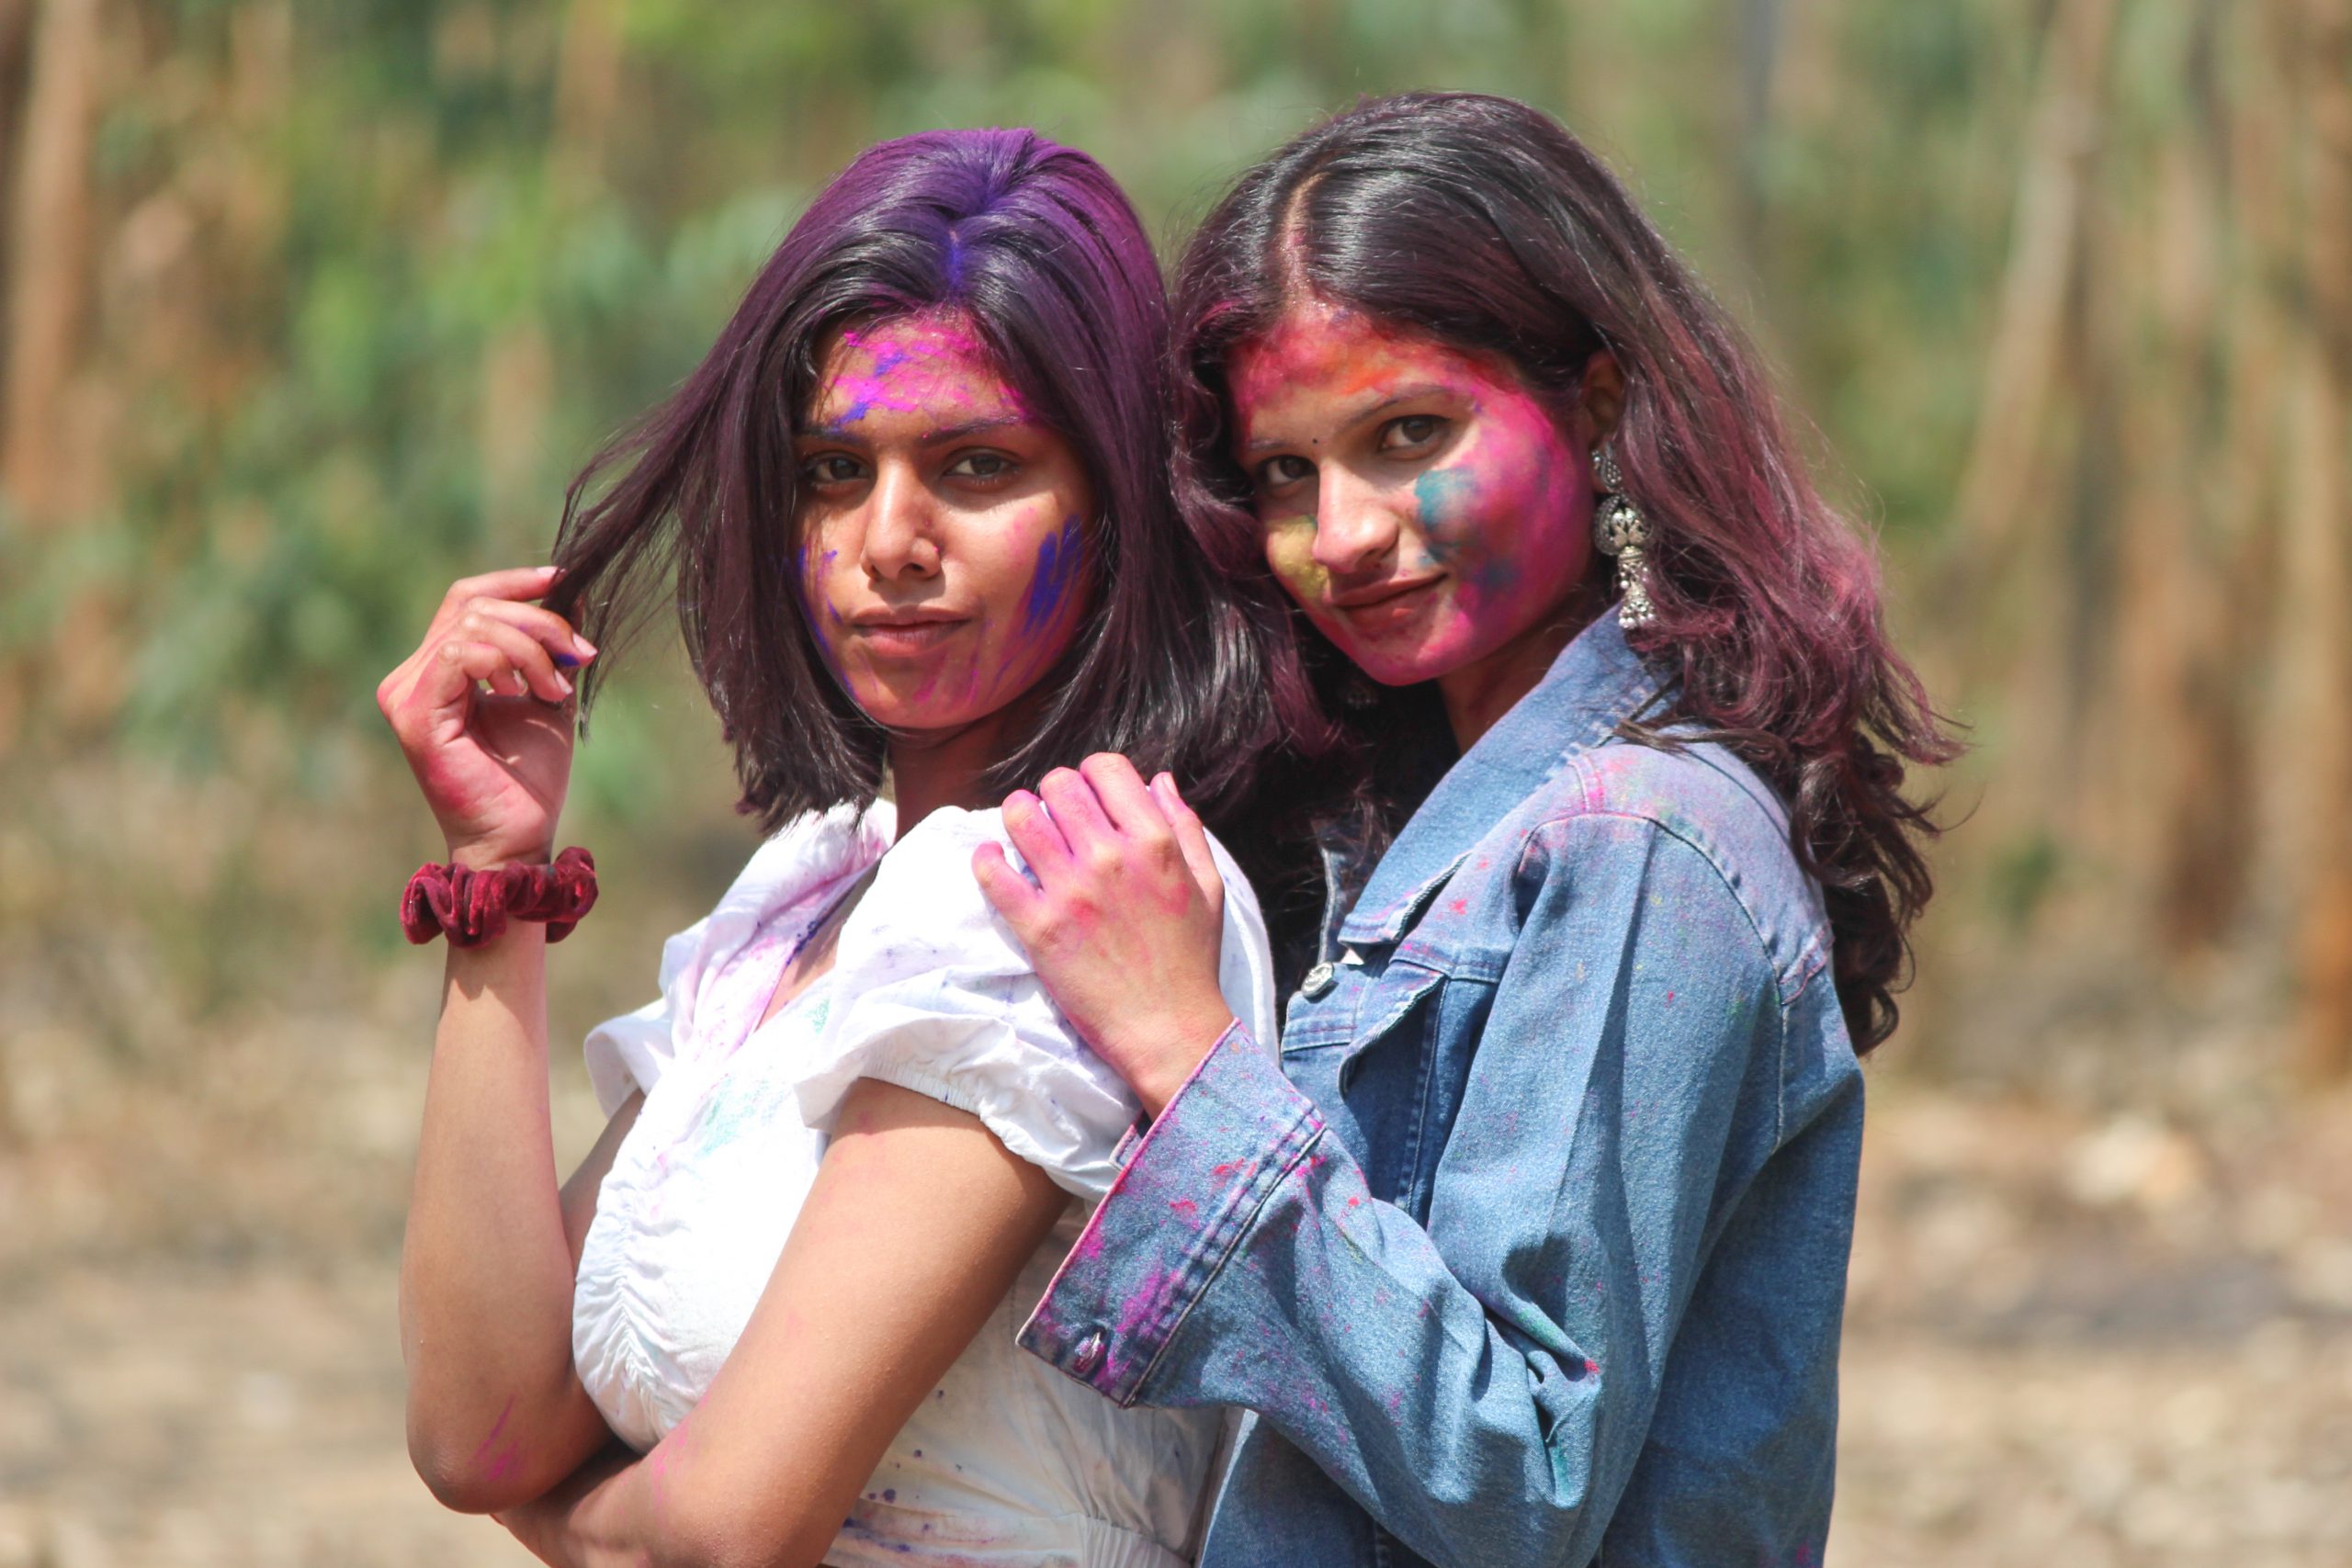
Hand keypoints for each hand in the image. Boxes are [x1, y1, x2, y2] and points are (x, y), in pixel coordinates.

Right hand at [376, 565, 594, 868]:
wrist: (519, 836)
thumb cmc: (529, 776)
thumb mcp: (548, 694)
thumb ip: (551, 647)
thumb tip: (571, 592)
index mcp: (438, 667)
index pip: (467, 598)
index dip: (515, 582)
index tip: (563, 578)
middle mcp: (411, 674)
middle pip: (476, 605)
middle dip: (540, 622)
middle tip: (579, 657)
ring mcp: (406, 693)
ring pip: (473, 624)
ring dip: (532, 648)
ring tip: (556, 689)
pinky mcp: (414, 714)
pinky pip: (459, 653)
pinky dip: (505, 662)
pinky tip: (524, 693)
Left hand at [974, 754, 1237, 1117]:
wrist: (1169, 1028)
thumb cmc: (1190, 960)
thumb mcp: (1208, 886)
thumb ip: (1186, 827)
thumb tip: (1159, 781)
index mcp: (1155, 843)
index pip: (1107, 769)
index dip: (1092, 775)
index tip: (1089, 796)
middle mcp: (1112, 858)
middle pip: (1058, 785)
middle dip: (1053, 793)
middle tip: (1054, 816)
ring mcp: (1072, 892)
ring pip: (1020, 817)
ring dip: (1017, 815)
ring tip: (1023, 832)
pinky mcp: (1040, 928)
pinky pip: (994, 874)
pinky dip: (986, 859)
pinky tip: (994, 861)